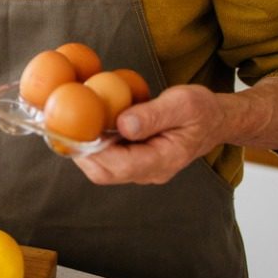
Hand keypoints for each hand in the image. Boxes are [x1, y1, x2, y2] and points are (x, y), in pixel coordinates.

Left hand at [74, 84, 224, 184]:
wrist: (216, 120)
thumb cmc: (202, 110)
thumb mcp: (183, 104)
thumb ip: (153, 115)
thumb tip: (122, 124)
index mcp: (163, 161)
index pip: (119, 166)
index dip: (91, 152)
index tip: (71, 132)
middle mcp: (150, 172)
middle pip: (104, 173)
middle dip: (80, 152)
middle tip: (61, 126)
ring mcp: (143, 169)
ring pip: (103, 168)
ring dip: (84, 148)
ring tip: (66, 124)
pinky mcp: (136, 160)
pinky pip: (108, 158)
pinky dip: (93, 143)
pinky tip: (84, 123)